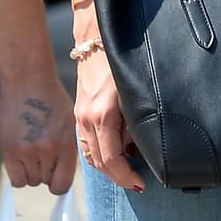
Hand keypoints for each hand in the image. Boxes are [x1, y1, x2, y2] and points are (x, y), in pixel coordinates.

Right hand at [0, 71, 76, 193]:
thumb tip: (64, 173)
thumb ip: (69, 149)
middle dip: (45, 172)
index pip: (62, 185)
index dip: (59, 182)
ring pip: (30, 181)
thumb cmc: (51, 100)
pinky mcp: (9, 150)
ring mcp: (27, 152)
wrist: (27, 81)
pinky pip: (16, 179)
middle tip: (42, 154)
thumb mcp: (70, 123)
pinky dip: (18, 173)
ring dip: (31, 172)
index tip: (56, 174)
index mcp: (67, 144)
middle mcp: (48, 151)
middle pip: (45, 182)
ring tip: (31, 151)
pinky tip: (20, 157)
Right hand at [74, 49, 144, 191]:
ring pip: (90, 154)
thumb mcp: (134, 94)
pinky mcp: (79, 111)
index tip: (141, 184)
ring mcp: (80, 115)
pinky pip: (86, 142)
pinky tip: (114, 152)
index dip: (126, 176)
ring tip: (128, 170)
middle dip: (118, 176)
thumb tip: (136, 150)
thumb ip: (135, 123)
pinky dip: (98, 153)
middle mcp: (86, 119)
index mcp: (102, 115)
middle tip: (137, 182)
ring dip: (108, 167)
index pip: (110, 160)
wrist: (95, 36)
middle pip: (98, 162)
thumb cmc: (119, 62)